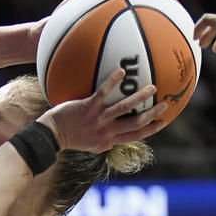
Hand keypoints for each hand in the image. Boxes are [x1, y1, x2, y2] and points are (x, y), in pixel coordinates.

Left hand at [39, 68, 167, 152]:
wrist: (51, 136)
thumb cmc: (72, 137)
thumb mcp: (91, 144)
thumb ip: (105, 140)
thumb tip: (116, 138)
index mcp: (108, 140)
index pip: (135, 136)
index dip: (151, 130)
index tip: (163, 121)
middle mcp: (105, 132)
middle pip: (135, 124)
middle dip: (151, 114)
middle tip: (164, 103)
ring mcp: (96, 120)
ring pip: (123, 109)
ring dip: (138, 98)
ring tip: (151, 87)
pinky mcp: (87, 108)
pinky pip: (102, 93)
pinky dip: (112, 82)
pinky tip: (121, 71)